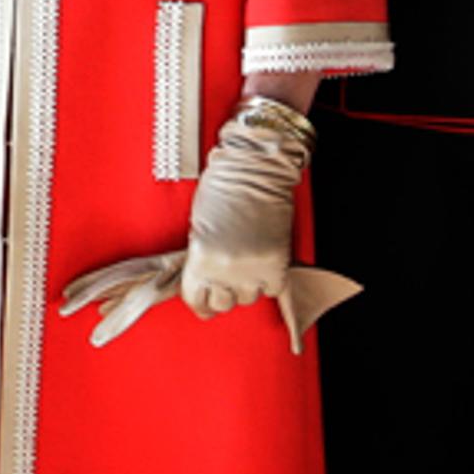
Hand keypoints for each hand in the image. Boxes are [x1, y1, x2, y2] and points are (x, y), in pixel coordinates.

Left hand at [177, 95, 313, 322]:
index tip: (202, 302)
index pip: (195, 299)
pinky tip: (262, 266)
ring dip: (245, 287)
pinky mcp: (278, 264)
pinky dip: (268, 281)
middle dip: (220, 294)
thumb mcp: (197, 226)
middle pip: (222, 304)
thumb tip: (205, 280)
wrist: (254, 169)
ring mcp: (253, 269)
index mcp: (199, 259)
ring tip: (243, 269)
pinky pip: (273, 290)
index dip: (198, 302)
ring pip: (247, 299)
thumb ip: (200, 258)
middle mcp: (225, 270)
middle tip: (223, 282)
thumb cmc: (221, 188)